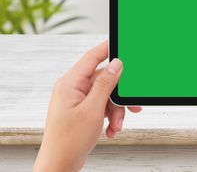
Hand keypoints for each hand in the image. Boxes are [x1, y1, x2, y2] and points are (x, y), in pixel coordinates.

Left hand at [33, 41, 141, 171]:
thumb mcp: (93, 110)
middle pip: (105, 80)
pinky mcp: (82, 110)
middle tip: (131, 106)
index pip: (92, 57)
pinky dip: (111, 117)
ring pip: (107, 95)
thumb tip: (116, 64)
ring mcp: (77, 100)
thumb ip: (105, 84)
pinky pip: (102, 106)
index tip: (123, 42)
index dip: (108, 48)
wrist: (60, 165)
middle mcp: (73, 89)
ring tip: (117, 125)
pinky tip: (112, 129)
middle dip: (118, 96)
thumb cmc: (69, 140)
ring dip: (116, 111)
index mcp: (70, 83)